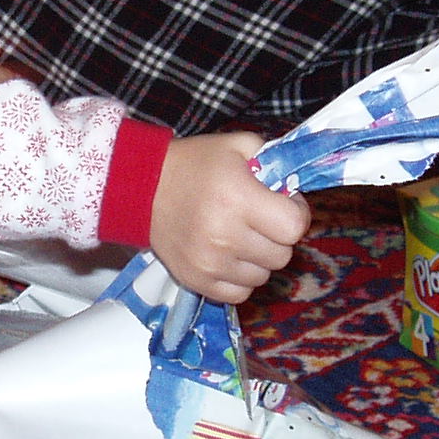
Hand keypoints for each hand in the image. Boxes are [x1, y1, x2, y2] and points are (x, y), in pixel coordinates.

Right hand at [150, 132, 309, 304]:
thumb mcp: (239, 145)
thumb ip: (276, 160)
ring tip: (241, 237)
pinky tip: (229, 257)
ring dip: (259, 259)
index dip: (296, 214)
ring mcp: (209, 263)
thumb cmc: (195, 164)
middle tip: (260, 220)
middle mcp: (224, 236)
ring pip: (263, 277)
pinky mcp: (196, 281)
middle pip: (282, 255)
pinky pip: (240, 294)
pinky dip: (240, 278)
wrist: (142, 188)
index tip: (283, 204)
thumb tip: (296, 189)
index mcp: (238, 198)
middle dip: (277, 237)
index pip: (294, 227)